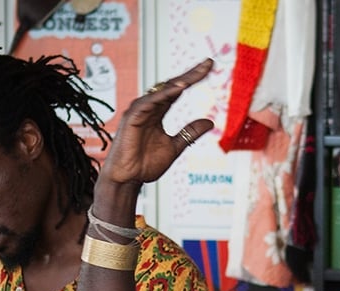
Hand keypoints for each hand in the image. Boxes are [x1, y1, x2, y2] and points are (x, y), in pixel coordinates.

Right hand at [97, 58, 215, 189]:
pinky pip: (148, 103)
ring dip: (178, 82)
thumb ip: (190, 132)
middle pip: (171, 86)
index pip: (177, 90)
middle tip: (209, 63)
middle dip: (190, 74)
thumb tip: (210, 121)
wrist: (128, 179)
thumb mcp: (175, 146)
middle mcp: (148, 107)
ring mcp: (139, 111)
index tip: (209, 67)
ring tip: (196, 75)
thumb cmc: (146, 164)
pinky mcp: (132, 118)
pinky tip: (177, 90)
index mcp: (158, 112)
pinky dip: (162, 96)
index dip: (193, 79)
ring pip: (160, 91)